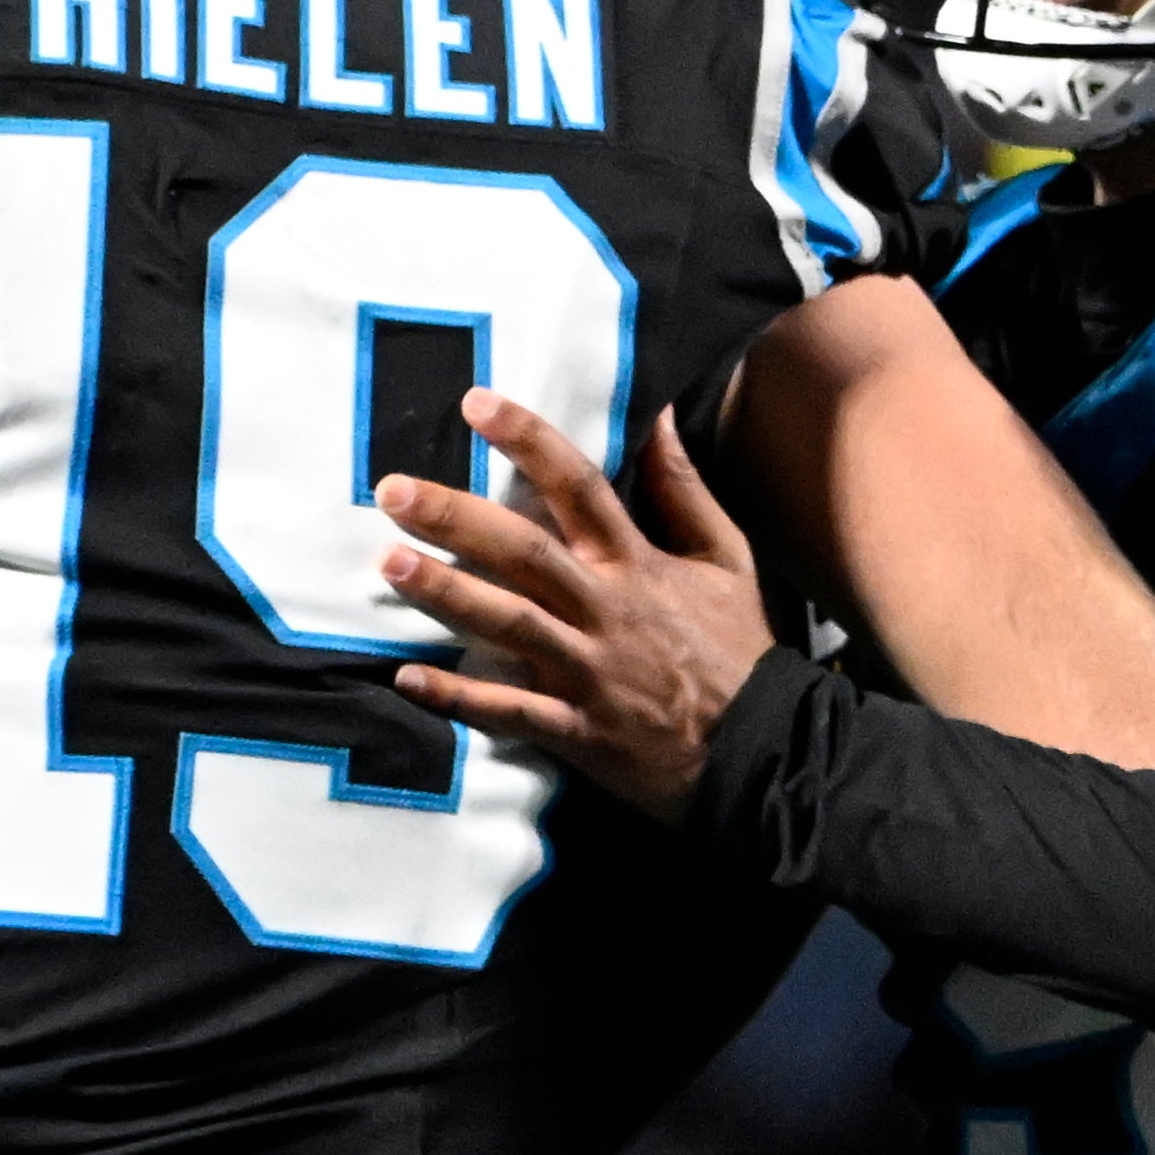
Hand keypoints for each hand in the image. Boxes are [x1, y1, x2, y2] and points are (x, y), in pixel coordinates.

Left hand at [377, 394, 774, 821]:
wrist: (766, 751)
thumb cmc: (739, 648)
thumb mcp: (727, 559)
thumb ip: (684, 489)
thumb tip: (656, 418)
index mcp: (639, 564)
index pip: (580, 487)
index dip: (529, 441)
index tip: (477, 403)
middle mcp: (607, 610)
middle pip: (525, 553)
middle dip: (457, 518)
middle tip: (393, 489)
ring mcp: (589, 673)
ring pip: (510, 625)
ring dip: (447, 594)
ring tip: (388, 562)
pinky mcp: (578, 730)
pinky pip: (510, 712)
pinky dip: (458, 697)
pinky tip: (406, 678)